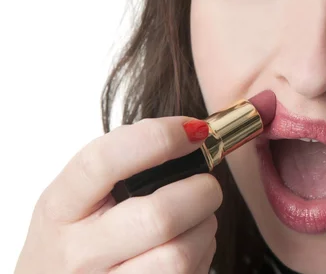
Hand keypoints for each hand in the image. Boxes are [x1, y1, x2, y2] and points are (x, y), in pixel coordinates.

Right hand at [15, 117, 220, 273]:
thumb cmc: (75, 242)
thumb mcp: (74, 199)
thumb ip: (119, 164)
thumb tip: (188, 134)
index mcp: (60, 208)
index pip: (104, 161)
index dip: (158, 138)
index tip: (194, 130)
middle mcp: (79, 252)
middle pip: (159, 216)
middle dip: (201, 191)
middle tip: (206, 185)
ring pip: (180, 253)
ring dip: (204, 229)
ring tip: (195, 220)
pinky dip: (201, 255)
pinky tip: (187, 248)